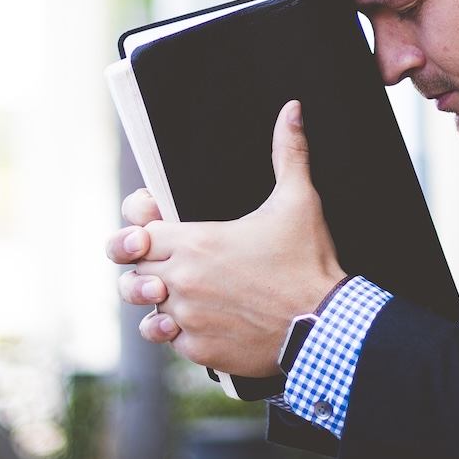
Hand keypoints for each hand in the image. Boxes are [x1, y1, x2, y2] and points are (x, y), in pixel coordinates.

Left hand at [105, 101, 344, 375]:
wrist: (326, 325)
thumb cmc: (310, 262)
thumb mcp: (299, 201)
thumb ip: (288, 152)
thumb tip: (293, 108)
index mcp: (195, 242)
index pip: (134, 232)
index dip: (138, 228)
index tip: (152, 228)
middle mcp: (181, 280)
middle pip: (132, 272)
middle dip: (145, 266)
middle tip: (169, 264)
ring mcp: (187, 318)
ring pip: (147, 309)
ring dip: (161, 301)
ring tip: (185, 294)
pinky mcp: (198, 349)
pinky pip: (172, 339)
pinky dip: (182, 332)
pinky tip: (206, 321)